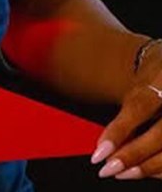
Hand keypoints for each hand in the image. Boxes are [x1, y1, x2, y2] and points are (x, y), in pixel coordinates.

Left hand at [92, 52, 161, 177]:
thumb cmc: (155, 80)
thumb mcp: (141, 85)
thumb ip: (130, 111)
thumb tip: (105, 147)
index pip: (140, 107)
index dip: (119, 131)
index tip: (98, 153)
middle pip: (161, 134)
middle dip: (133, 155)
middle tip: (107, 169)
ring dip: (147, 167)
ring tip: (122, 173)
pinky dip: (160, 168)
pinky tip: (142, 170)